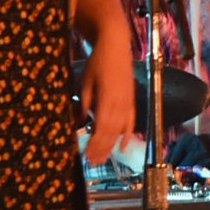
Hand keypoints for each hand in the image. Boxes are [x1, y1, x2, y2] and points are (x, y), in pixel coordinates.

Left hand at [79, 26, 134, 163]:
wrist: (116, 46)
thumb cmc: (98, 63)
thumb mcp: (85, 82)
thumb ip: (84, 104)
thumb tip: (78, 122)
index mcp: (107, 100)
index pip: (101, 129)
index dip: (95, 144)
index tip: (87, 156)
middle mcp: (120, 104)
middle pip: (111, 133)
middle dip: (101, 149)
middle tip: (93, 163)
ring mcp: (128, 103)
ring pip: (120, 130)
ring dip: (111, 146)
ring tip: (103, 158)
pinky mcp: (131, 100)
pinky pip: (131, 122)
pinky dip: (127, 135)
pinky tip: (123, 146)